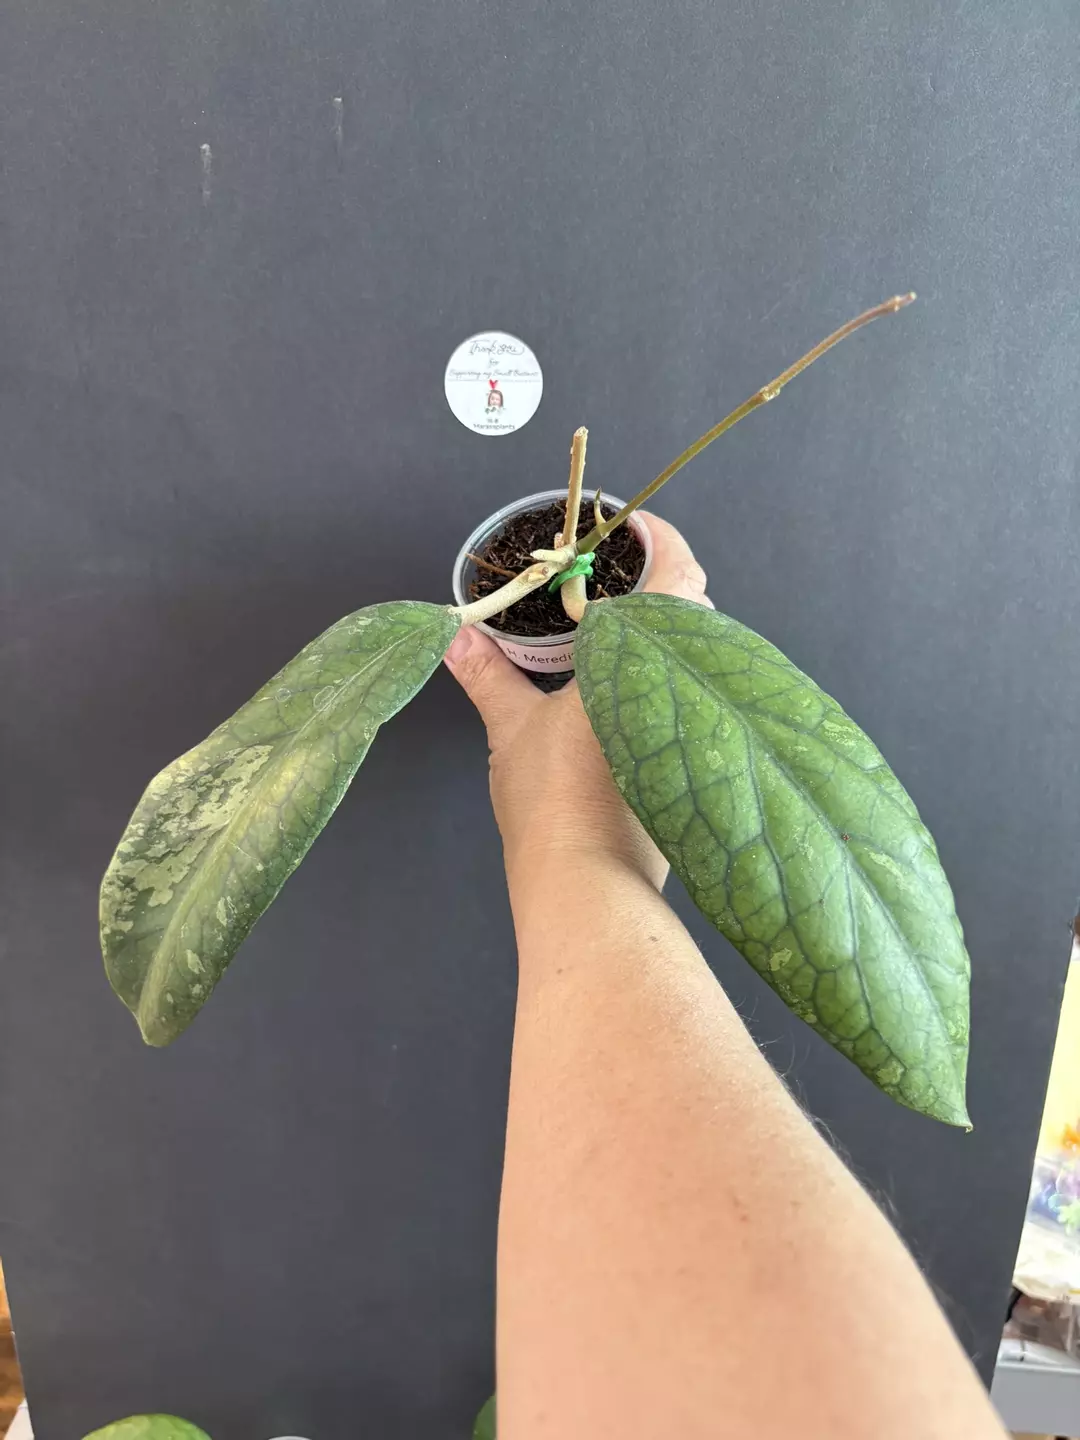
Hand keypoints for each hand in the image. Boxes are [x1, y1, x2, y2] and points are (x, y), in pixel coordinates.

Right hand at [444, 513, 711, 891]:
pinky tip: (623, 683)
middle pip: (694, 611)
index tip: (631, 524)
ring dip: (661, 631)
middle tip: (604, 571)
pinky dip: (660, 676)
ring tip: (608, 620)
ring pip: (696, 656)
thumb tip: (456, 636)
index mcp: (647, 659)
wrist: (586, 887)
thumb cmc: (555, 799)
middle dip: (656, 583)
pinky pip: (689, 698)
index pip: (681, 573)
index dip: (661, 540)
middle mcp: (688, 687)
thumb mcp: (513, 727)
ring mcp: (700, 729)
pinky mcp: (695, 765)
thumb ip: (489, 674)